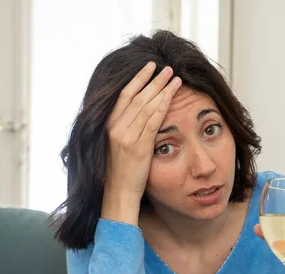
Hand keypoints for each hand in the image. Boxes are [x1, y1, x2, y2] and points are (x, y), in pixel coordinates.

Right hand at [102, 63, 181, 223]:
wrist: (118, 195)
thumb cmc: (121, 174)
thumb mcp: (119, 148)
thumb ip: (126, 131)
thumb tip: (138, 118)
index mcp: (110, 126)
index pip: (125, 96)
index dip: (138, 79)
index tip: (150, 67)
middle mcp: (116, 129)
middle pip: (137, 97)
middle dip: (154, 80)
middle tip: (168, 68)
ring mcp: (126, 137)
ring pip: (146, 106)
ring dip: (161, 89)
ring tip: (175, 78)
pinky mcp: (137, 147)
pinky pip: (152, 122)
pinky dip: (162, 107)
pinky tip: (171, 97)